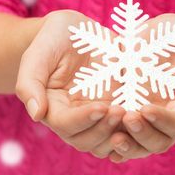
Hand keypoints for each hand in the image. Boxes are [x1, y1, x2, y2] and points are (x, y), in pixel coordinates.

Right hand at [16, 10, 126, 157]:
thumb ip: (30, 83)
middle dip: (103, 130)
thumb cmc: (53, 38)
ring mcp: (95, 117)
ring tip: (132, 113)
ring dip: (118, 134)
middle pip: (85, 141)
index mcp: (51, 107)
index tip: (102, 106)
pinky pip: (124, 132)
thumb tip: (36, 115)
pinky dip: (133, 131)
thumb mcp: (38, 53)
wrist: (77, 30)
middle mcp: (72, 118)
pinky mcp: (115, 109)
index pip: (64, 125)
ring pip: (105, 144)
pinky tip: (144, 116)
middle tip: (121, 110)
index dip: (83, 120)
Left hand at [108, 14, 174, 162]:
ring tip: (112, 137)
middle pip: (158, 142)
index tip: (146, 108)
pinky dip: (109, 143)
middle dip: (143, 134)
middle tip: (128, 117)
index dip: (163, 121)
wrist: (153, 33)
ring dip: (126, 145)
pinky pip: (116, 136)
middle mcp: (165, 120)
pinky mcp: (122, 114)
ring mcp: (143, 120)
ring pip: (137, 145)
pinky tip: (102, 142)